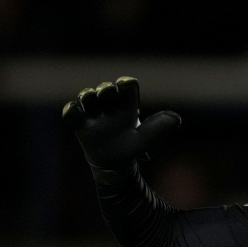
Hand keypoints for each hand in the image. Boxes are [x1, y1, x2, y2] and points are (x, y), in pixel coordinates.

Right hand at [62, 76, 179, 168]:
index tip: (126, 85)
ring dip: (88, 96)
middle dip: (106, 89)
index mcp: (127, 104)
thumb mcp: (147, 138)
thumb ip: (160, 127)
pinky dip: (72, 110)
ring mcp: (94, 113)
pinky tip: (77, 113)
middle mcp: (110, 105)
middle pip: (105, 88)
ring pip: (87, 95)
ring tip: (92, 104)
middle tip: (107, 94)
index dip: (126, 83)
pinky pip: (71, 112)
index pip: (127, 86)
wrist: (114, 162)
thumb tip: (176, 119)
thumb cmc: (132, 146)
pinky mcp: (80, 123)